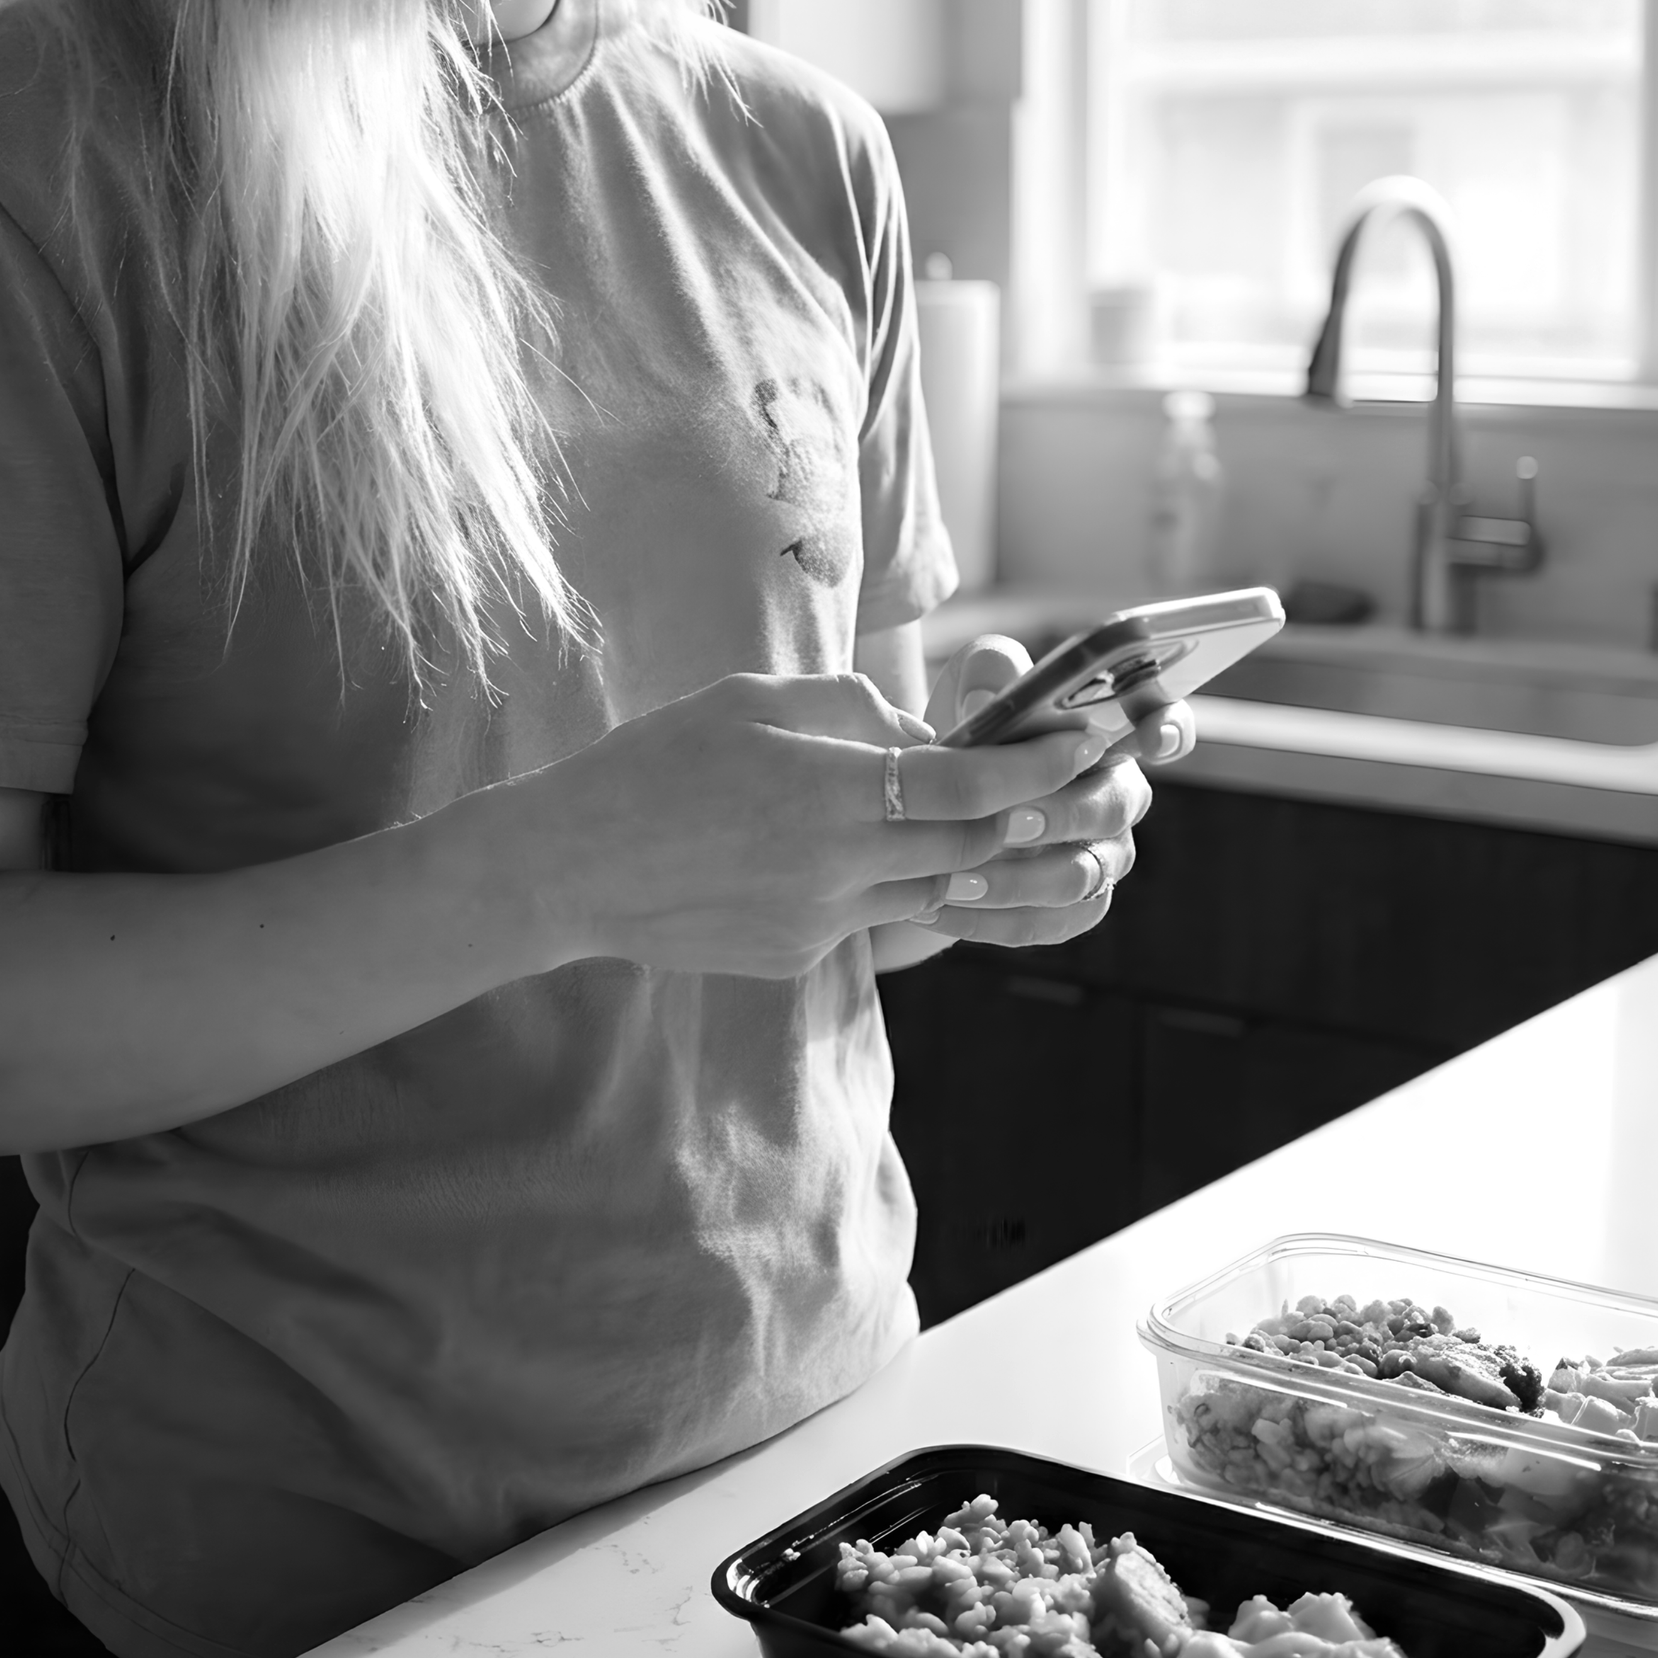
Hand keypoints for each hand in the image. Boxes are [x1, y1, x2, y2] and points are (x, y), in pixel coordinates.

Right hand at [513, 666, 1119, 981]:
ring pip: (930, 892)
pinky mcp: (799, 957)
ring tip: (976, 823)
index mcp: (830, 790)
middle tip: (1066, 790)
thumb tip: (923, 735)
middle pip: (972, 851)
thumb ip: (852, 711)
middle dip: (1025, 819)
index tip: (1085, 747)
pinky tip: (843, 856)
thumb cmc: (657, 760)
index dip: (1037, 768)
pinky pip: (869, 918)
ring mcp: (821, 922)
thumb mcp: (754, 700)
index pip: (970, 787)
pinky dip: (882, 884)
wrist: (572, 865)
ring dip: (961, 857)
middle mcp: (839, 866)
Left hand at [887, 633, 1197, 953]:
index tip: (1152, 736)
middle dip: (1060, 813)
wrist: (927, 806)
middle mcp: (1117, 797)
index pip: (1165, 725)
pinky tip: (941, 906)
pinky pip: (1047, 922)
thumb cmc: (969, 730)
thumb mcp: (970, 684)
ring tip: (954, 876)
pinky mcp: (1070, 909)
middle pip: (1112, 808)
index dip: (1168, 729)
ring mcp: (1101, 858)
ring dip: (1016, 878)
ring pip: (1079, 876)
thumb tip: (989, 699)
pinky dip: (993, 918)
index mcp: (1110, 736)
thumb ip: (990, 673)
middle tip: (1006, 817)